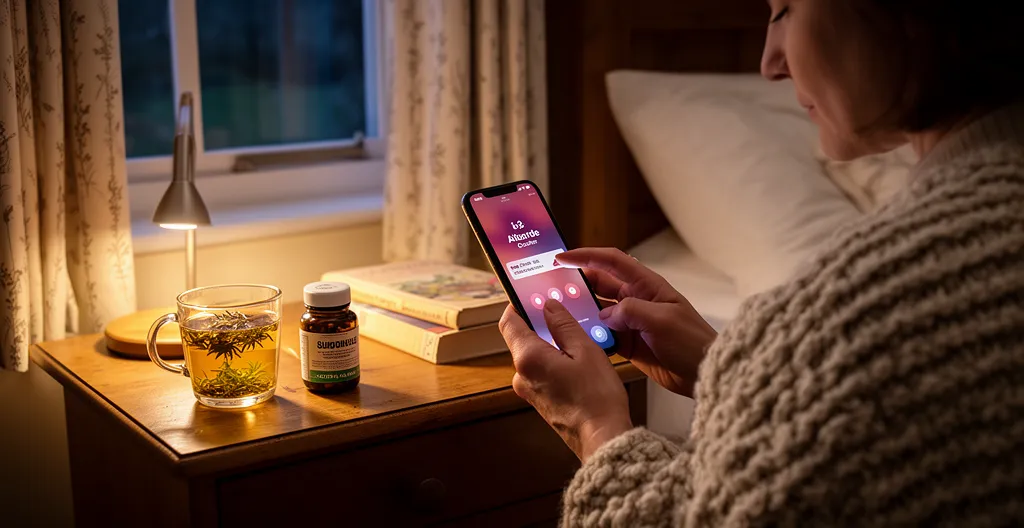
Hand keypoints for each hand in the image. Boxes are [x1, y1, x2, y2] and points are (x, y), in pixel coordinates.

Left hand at [499, 300, 632, 461]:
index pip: (509, 321)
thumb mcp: (585, 350)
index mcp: (528, 358)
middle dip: (540, 323)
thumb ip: (564, 324)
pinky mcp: (539, 400)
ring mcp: (528, 390)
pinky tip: (577, 361)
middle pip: (521, 338)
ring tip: (577, 338)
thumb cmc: (597, 399)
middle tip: (563, 312)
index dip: (518, 305)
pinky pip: (541, 371)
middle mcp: (521, 375)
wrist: (602, 438)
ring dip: (550, 343)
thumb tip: (549, 306)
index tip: (532, 295)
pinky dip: (554, 360)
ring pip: (533, 355)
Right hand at [556, 247, 716, 396]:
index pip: (612, 261)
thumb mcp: (662, 321)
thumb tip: (604, 315)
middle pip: (600, 285)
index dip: (586, 256)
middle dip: (578, 285)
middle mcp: (636, 300)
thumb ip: (630, 311)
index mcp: (646, 285)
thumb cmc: (691, 341)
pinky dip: (591, 337)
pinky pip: (603, 336)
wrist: (705, 372)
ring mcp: (631, 322)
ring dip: (582, 313)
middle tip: (553, 289)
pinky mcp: (628, 343)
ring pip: (598, 312)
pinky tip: (577, 339)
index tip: (562, 257)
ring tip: (560, 314)